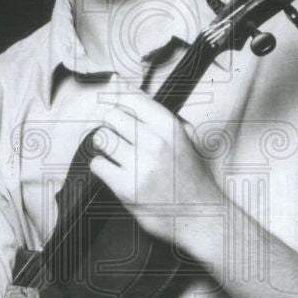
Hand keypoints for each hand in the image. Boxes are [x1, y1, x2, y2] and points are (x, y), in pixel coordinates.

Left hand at [88, 91, 225, 250]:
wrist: (200, 215)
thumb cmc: (190, 176)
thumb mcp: (183, 135)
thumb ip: (152, 110)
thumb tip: (117, 82)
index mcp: (169, 126)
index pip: (129, 98)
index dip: (121, 104)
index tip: (122, 114)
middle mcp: (154, 143)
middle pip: (111, 116)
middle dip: (112, 126)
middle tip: (121, 138)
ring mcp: (139, 166)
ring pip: (101, 138)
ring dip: (106, 146)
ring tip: (118, 155)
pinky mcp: (126, 188)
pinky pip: (98, 165)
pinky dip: (102, 167)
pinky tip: (116, 172)